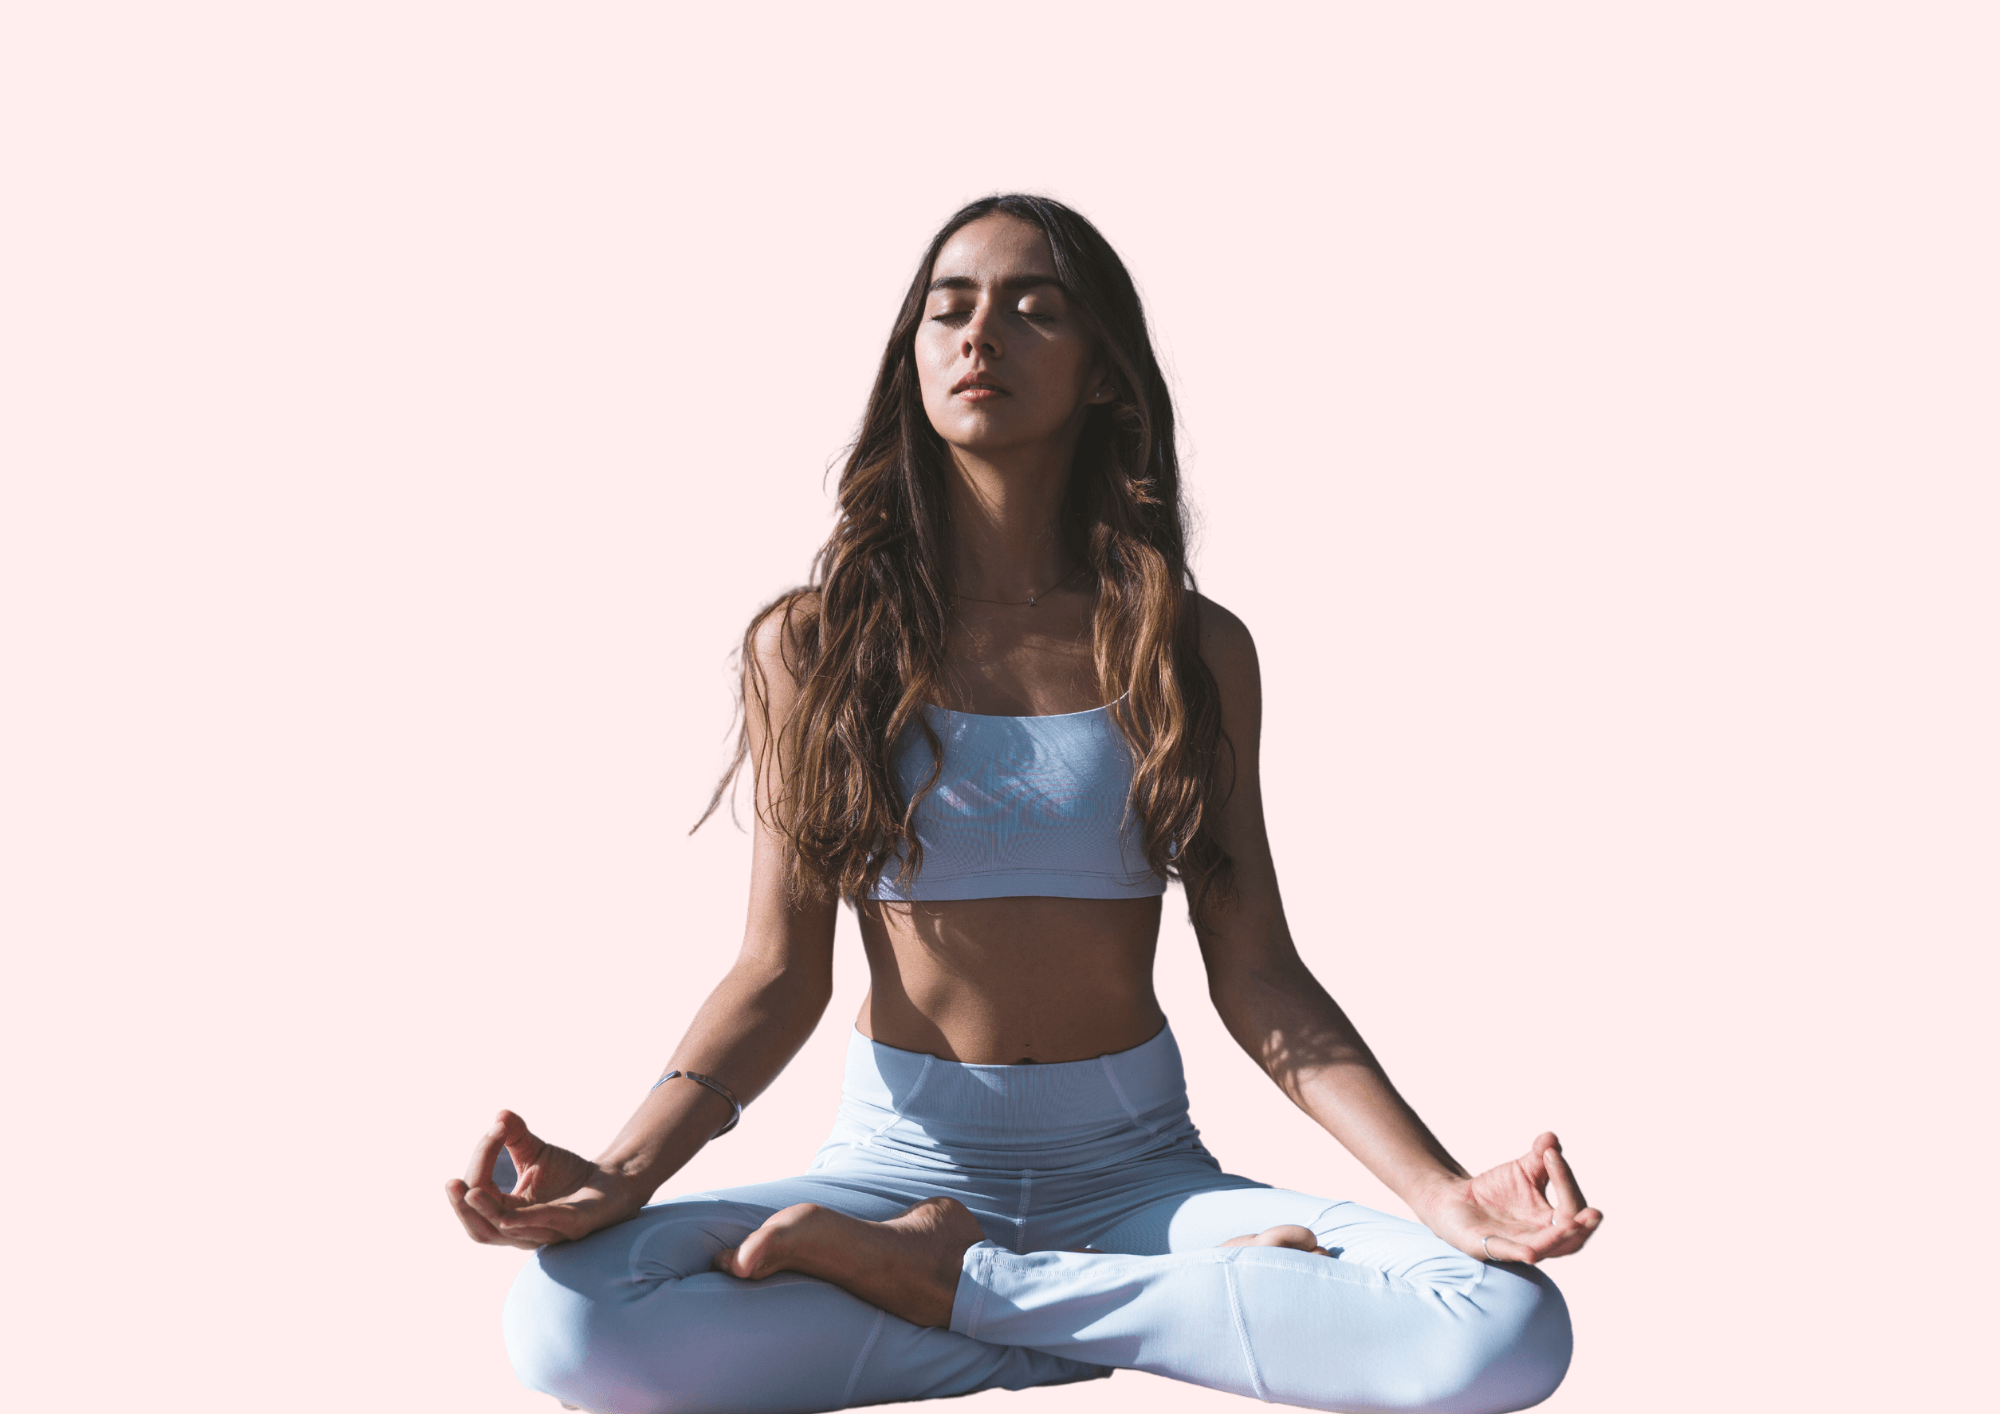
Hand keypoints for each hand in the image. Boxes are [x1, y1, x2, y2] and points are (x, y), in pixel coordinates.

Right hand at [444, 1109, 644, 1248]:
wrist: (614, 1183)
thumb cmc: (570, 1174)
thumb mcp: (536, 1152)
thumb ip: (516, 1136)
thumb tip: (500, 1115)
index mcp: (508, 1213)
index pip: (482, 1193)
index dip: (482, 1161)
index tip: (495, 1129)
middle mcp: (522, 1230)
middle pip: (480, 1228)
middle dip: (462, 1207)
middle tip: (451, 1183)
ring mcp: (546, 1232)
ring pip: (505, 1232)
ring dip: (486, 1213)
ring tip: (470, 1192)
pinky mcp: (573, 1227)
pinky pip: (545, 1225)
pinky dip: (526, 1220)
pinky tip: (509, 1215)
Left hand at [1414, 1132, 1602, 1263]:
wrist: (1456, 1199)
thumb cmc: (1495, 1190)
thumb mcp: (1521, 1170)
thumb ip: (1538, 1157)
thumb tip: (1551, 1138)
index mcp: (1549, 1221)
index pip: (1571, 1208)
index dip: (1566, 1182)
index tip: (1552, 1154)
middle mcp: (1537, 1238)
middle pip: (1569, 1240)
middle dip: (1582, 1227)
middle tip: (1593, 1213)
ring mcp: (1513, 1246)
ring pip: (1542, 1249)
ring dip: (1557, 1239)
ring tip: (1571, 1224)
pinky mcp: (1486, 1247)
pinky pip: (1505, 1253)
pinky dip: (1519, 1253)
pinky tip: (1530, 1254)